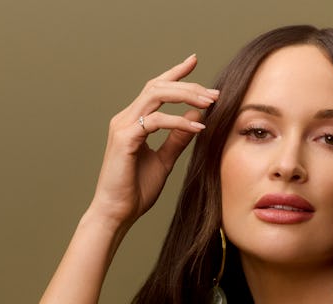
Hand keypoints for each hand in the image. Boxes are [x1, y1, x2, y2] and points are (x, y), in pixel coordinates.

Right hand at [88, 54, 218, 230]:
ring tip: (211, 103)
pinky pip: (155, 121)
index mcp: (133, 121)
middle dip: (188, 85)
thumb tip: (197, 118)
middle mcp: (125, 118)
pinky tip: (198, 128)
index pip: (155, 88)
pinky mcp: (125, 139)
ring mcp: (123, 127)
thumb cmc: (136, 189)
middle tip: (214, 92)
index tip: (194, 61)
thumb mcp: (164, 161)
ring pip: (155, 96)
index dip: (175, 73)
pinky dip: (178, 122)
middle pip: (158, 86)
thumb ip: (177, 139)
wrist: (117, 212)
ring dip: (186, 96)